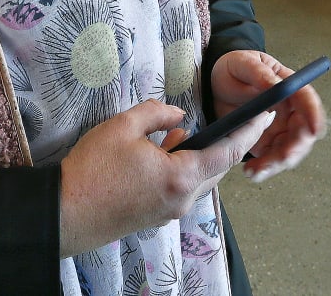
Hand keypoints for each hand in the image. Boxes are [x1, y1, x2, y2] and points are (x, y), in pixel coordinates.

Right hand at [58, 98, 271, 257]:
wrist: (65, 212)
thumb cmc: (92, 169)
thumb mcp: (124, 126)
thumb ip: (158, 114)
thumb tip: (180, 117)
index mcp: (180, 177)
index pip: (228, 152)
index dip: (249, 131)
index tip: (265, 114)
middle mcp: (182, 199)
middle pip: (217, 168)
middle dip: (226, 143)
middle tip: (230, 118)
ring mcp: (170, 212)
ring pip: (200, 179)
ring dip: (200, 155)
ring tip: (179, 132)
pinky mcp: (157, 216)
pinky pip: (183, 188)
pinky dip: (183, 168)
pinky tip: (165, 151)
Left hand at [211, 50, 324, 182]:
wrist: (217, 85)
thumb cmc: (235, 69)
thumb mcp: (243, 64)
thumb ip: (259, 73)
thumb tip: (276, 86)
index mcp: (288, 87)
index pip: (308, 100)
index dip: (314, 115)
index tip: (314, 130)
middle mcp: (289, 110)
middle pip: (304, 132)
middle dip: (295, 148)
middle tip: (280, 158)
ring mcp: (280, 129)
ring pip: (290, 151)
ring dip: (277, 164)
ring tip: (256, 170)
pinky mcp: (267, 143)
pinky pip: (272, 160)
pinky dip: (265, 169)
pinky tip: (251, 172)